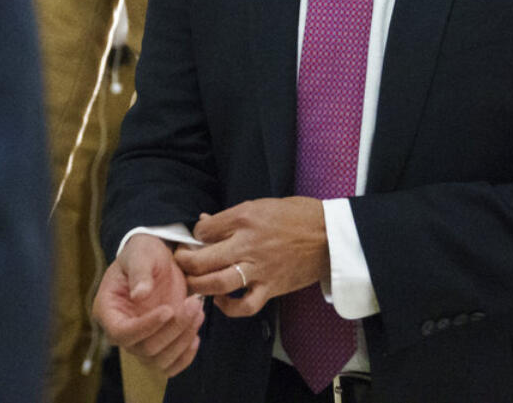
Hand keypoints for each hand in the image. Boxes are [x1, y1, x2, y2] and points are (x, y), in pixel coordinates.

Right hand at [92, 234, 204, 375]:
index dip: (145, 327)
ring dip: (182, 341)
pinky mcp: (158, 343)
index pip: (121, 332)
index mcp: (108, 310)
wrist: (160, 259)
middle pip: (144, 349)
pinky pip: (168, 365)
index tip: (169, 309)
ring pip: (158, 361)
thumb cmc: (145, 252)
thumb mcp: (141, 253)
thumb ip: (140, 272)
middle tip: (194, 303)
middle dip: (173, 329)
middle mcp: (121, 329)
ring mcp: (140, 339)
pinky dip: (184, 357)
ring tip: (198, 311)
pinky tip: (196, 336)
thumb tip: (139, 294)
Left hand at [174, 196, 328, 317]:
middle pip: (202, 259)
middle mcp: (248, 244)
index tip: (197, 239)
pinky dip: (229, 308)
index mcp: (245, 217)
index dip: (194, 236)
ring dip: (199, 286)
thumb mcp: (262, 204)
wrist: (330, 235)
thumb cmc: (298, 215)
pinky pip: (244, 306)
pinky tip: (221, 300)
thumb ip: (232, 217)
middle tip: (182, 264)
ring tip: (194, 284)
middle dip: (185, 263)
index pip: (204, 230)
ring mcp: (259, 269)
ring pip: (217, 283)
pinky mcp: (271, 288)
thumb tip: (206, 223)